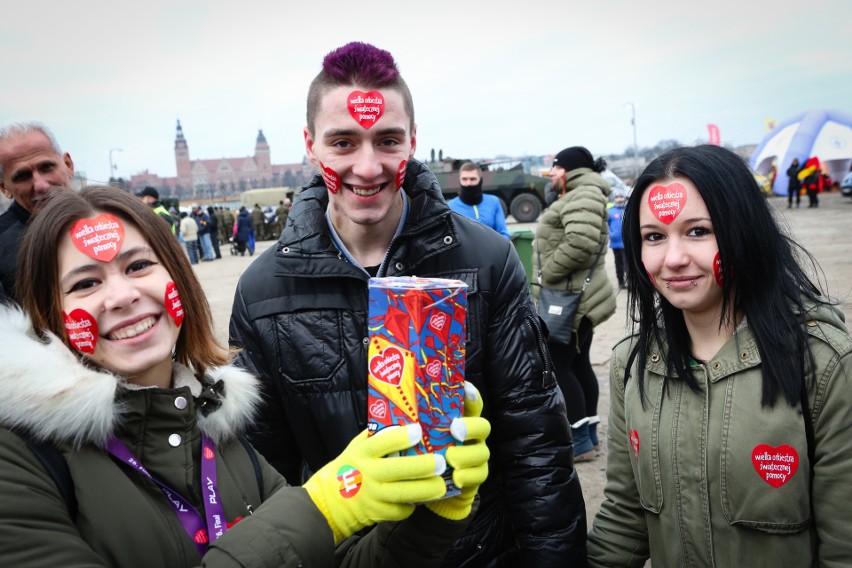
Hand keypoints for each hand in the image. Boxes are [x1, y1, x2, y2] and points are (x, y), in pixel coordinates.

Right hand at [304, 423, 446, 542]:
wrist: (329, 502)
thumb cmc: (348, 468)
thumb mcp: (355, 448)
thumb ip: (375, 437)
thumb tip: (402, 420)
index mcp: (362, 453)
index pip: (383, 442)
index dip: (402, 436)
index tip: (419, 430)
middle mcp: (367, 474)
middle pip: (399, 470)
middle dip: (423, 466)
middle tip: (441, 462)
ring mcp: (372, 495)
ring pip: (404, 493)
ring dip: (426, 490)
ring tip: (441, 485)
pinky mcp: (377, 513)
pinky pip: (400, 510)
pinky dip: (412, 505)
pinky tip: (420, 498)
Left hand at [426, 382, 490, 519]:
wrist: (428, 486)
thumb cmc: (420, 454)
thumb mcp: (419, 436)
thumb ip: (418, 422)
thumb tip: (396, 405)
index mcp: (460, 421)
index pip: (471, 404)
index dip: (471, 395)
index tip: (466, 389)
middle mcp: (472, 437)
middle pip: (483, 426)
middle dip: (471, 426)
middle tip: (454, 429)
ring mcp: (476, 456)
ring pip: (482, 452)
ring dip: (466, 454)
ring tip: (450, 457)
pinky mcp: (475, 476)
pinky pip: (480, 474)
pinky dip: (468, 476)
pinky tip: (456, 478)